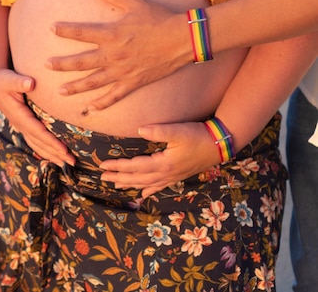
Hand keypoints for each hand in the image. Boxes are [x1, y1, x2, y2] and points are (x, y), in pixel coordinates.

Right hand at [0, 69, 74, 165]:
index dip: (51, 142)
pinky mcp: (24, 126)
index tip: (64, 150)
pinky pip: (36, 141)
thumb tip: (30, 83)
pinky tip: (55, 155)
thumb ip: (19, 82)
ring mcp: (22, 127)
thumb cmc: (4, 81)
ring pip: (37, 145)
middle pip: (39, 143)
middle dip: (55, 153)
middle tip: (72, 162)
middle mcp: (20, 124)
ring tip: (67, 163)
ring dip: (52, 155)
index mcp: (19, 116)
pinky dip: (46, 149)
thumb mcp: (9, 79)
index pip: (38, 132)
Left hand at [46, 0, 191, 109]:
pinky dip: (102, 104)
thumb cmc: (159, 19)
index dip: (65, 31)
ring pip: (93, 82)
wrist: (182, 39)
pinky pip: (114, 96)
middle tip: (47, 65)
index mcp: (111, 34)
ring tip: (60, 91)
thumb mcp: (136, 2)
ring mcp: (122, 71)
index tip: (51, 29)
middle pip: (81, 62)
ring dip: (75, 87)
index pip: (81, 33)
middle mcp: (113, 55)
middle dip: (62, 64)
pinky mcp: (132, 82)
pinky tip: (90, 109)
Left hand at [99, 121, 219, 197]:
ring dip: (129, 184)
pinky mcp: (178, 175)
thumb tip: (139, 129)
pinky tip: (143, 194)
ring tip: (115, 185)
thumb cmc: (198, 136)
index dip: (117, 166)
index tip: (102, 166)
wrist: (220, 145)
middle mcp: (166, 174)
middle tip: (102, 177)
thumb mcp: (178, 131)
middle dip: (118, 177)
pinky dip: (149, 190)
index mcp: (163, 163)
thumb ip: (158, 131)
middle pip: (136, 178)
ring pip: (146, 184)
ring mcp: (172, 177)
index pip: (134, 166)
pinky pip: (159, 186)